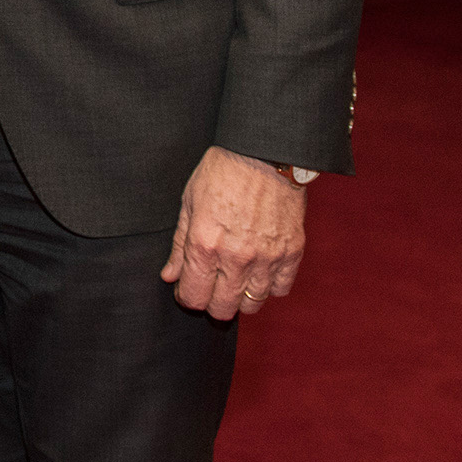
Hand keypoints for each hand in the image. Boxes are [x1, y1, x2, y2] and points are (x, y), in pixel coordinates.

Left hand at [160, 147, 306, 320]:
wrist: (264, 152)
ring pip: (253, 304)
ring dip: (242, 298)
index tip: (188, 290)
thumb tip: (170, 276)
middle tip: (212, 289)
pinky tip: (261, 272)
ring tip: (237, 281)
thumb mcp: (189, 202)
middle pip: (223, 308)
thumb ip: (179, 244)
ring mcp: (266, 257)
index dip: (187, 298)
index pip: (193, 297)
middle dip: (213, 304)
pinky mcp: (291, 252)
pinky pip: (281, 289)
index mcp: (204, 244)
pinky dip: (270, 286)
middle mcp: (235, 257)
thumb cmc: (222, 171)